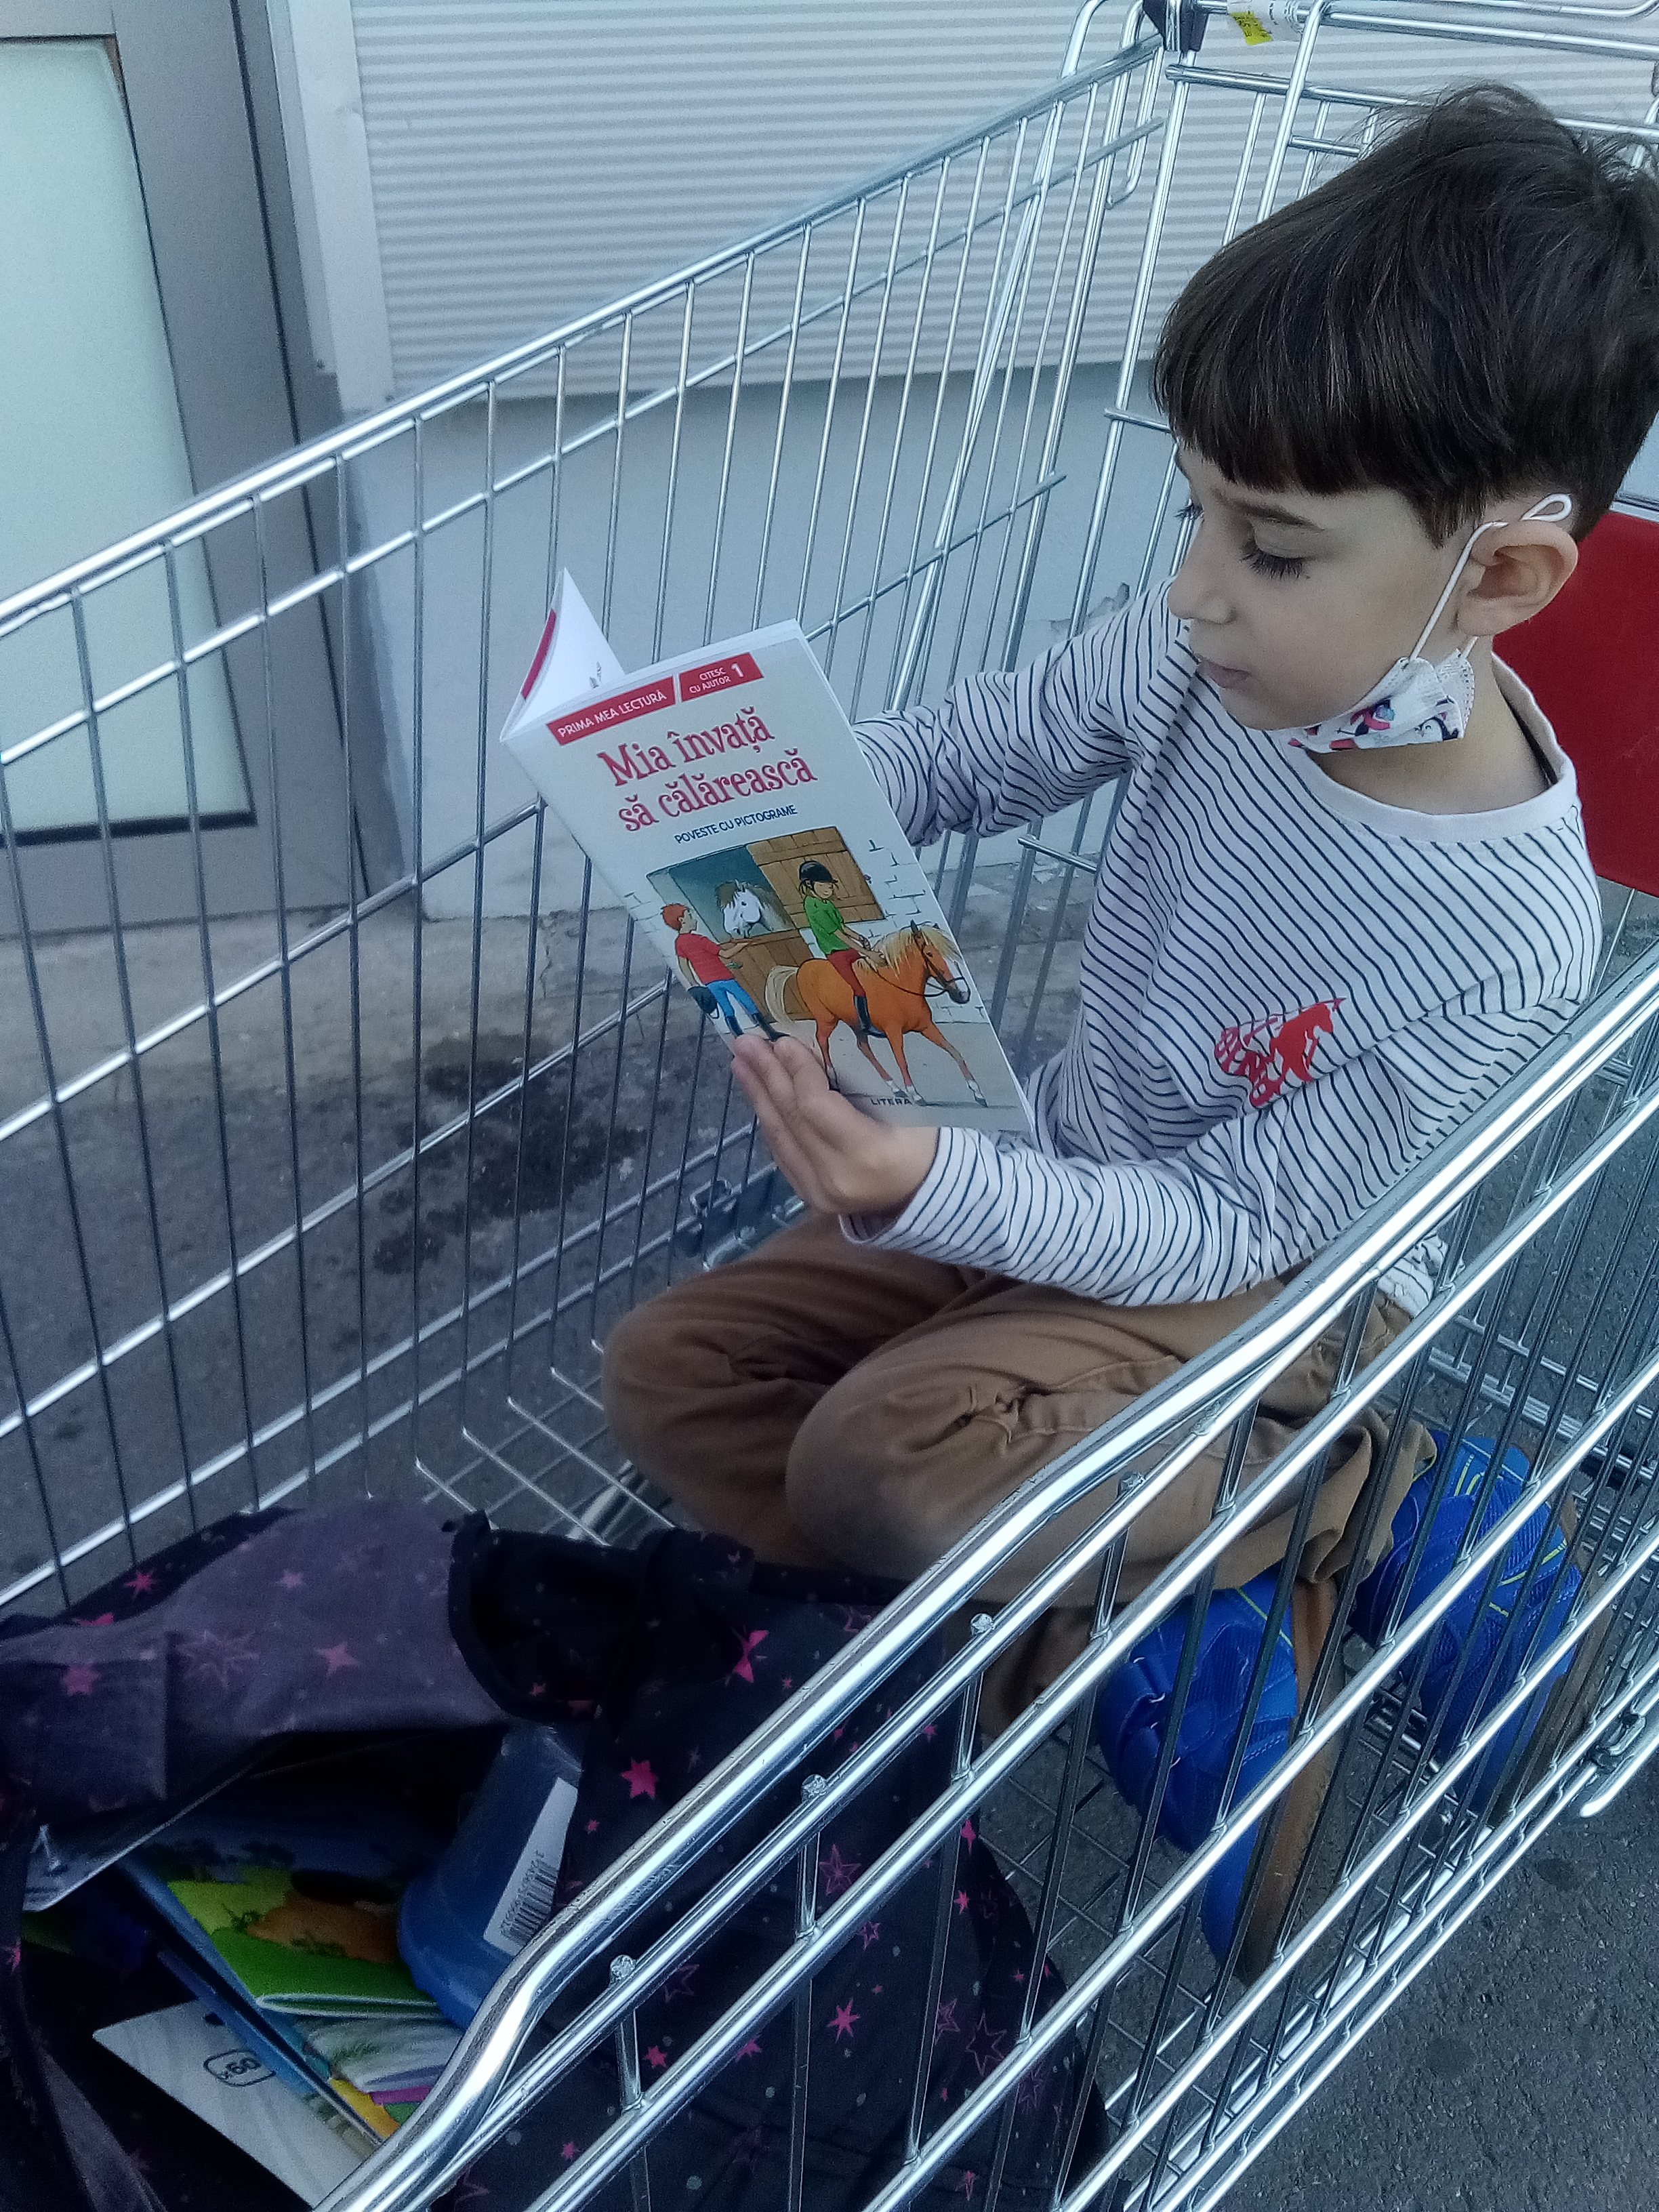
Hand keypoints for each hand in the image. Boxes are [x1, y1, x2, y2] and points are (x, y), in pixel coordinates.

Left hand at [730, 1035, 937, 1218]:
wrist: (922, 1190)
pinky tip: (758, 1093)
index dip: (796, 1072)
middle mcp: (836, 1177)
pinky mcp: (807, 1195)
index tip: (781, 1041)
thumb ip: (859, 1083)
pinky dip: (770, 1118)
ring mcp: (818, 1191)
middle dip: (766, 1076)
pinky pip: (781, 1151)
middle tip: (746, 1043)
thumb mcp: (905, 1107)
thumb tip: (812, 1045)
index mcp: (867, 1153)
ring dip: (758, 1095)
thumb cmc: (920, 1140)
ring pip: (779, 1135)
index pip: (816, 1107)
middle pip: (792, 1118)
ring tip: (741, 1063)